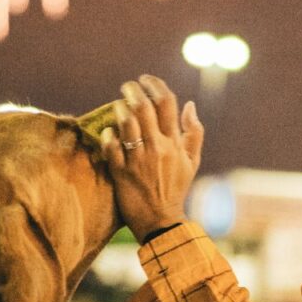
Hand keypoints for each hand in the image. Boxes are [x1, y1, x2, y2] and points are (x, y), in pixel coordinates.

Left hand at [101, 75, 203, 241]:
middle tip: (127, 86)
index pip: (166, 102)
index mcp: (175, 143)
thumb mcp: (192, 161)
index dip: (154, 84)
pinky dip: (107, 134)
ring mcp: (138, 160)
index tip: (145, 79)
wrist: (161, 221)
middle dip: (132, 90)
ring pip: (126, 123)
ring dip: (119, 108)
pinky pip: (110, 146)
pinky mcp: (121, 173)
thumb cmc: (176, 188)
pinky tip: (108, 131)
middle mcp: (158, 148)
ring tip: (118, 105)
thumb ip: (194, 132)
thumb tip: (190, 104)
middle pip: (143, 107)